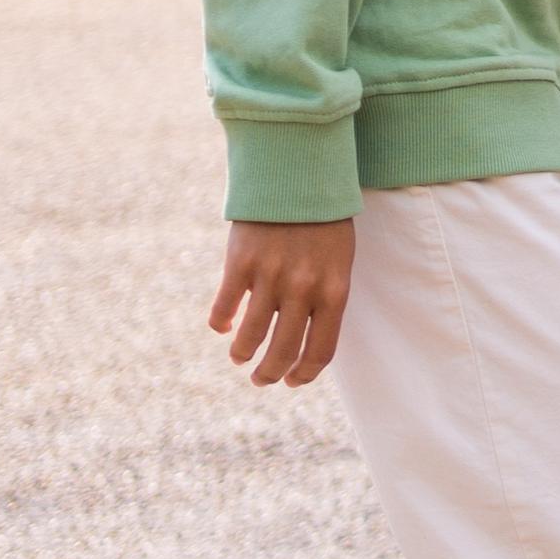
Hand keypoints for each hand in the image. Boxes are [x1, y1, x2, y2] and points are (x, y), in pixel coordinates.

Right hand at [212, 219, 356, 389]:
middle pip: (283, 351)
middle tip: (261, 380)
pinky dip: (221, 324)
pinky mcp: (240, 263)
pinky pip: (224, 308)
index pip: (321, 351)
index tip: (292, 381)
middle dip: (269, 374)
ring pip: (250, 337)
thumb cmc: (324, 223)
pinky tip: (223, 327)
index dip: (304, 374)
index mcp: (334, 291)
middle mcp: (303, 289)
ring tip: (240, 358)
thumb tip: (306, 341)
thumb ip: (325, 298)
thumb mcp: (338, 262)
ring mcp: (270, 277)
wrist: (299, 176)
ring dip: (242, 355)